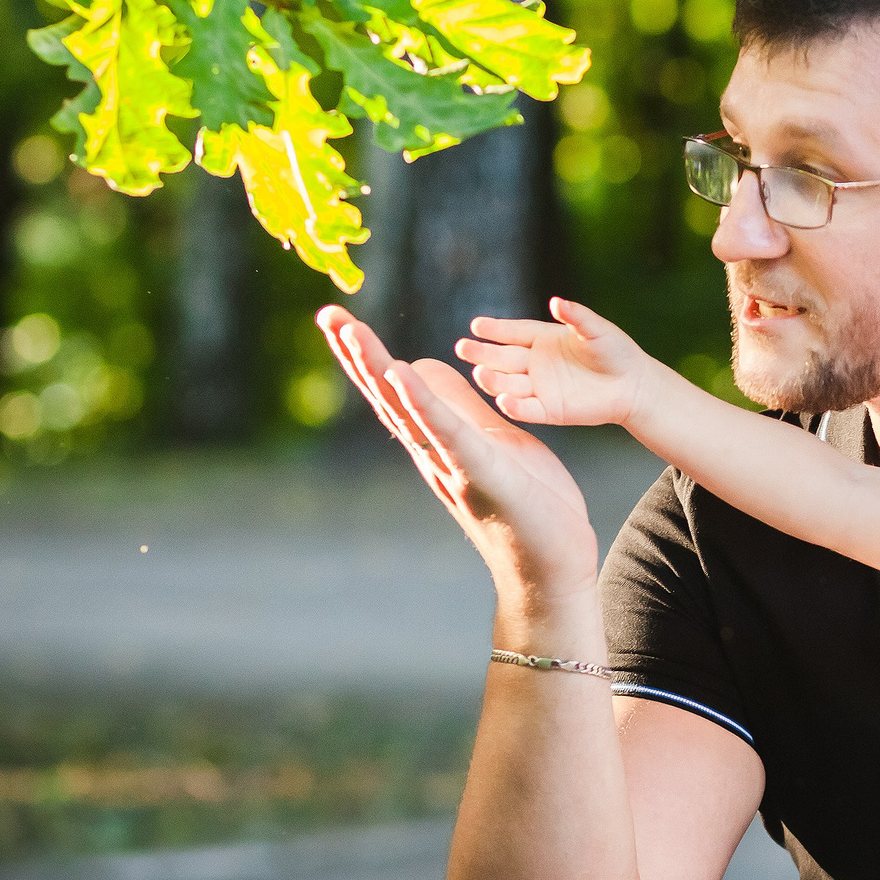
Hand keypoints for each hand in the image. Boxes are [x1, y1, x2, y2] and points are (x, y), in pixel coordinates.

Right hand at [317, 306, 599, 605]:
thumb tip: (418, 364)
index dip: (367, 354)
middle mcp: (434, 453)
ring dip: (378, 369)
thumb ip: (458, 406)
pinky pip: (447, 432)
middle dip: (358, 354)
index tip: (340, 318)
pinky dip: (423, 402)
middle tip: (327, 314)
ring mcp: (452, 464)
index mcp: (439, 442)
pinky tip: (401, 372)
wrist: (552, 565)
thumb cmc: (528, 505)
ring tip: (352, 331)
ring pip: (407, 409)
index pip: (396, 390)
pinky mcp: (481, 473)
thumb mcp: (493, 440)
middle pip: (388, 395)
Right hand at [460, 298, 656, 429]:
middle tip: (462, 348)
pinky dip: (515, 406)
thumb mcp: (597, 329)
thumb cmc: (616, 352)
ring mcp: (540, 387)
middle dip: (482, 353)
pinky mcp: (550, 410)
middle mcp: (536, 363)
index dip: (495, 330)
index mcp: (543, 339)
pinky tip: (503, 400)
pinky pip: (527, 409)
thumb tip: (557, 302)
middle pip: (503, 358)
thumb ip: (577, 317)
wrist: (633, 384)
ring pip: (509, 384)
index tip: (476, 326)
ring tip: (480, 374)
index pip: (513, 333)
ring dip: (493, 380)